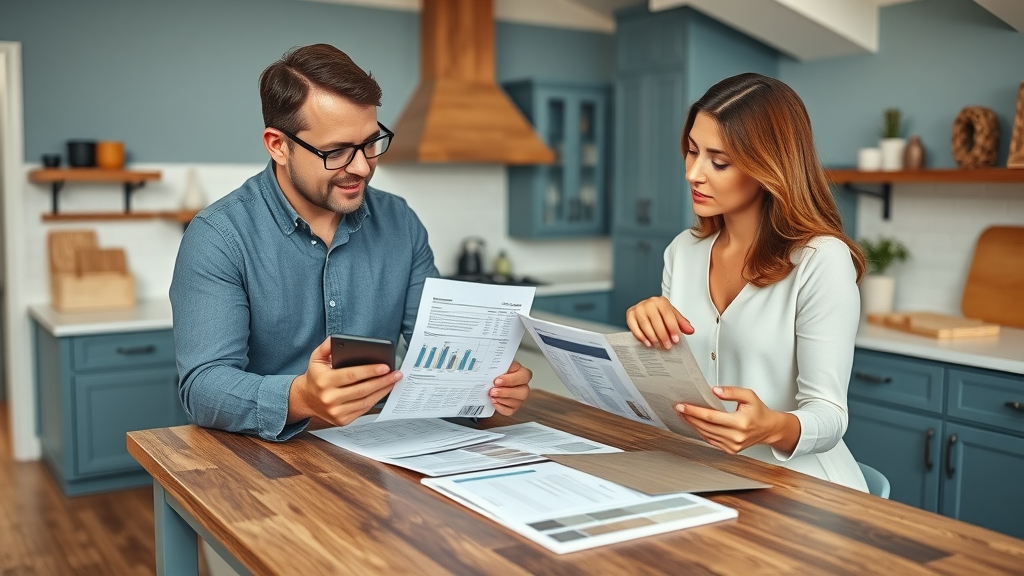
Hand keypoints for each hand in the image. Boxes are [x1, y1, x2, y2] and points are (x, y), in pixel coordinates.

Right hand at [287, 337, 400, 425]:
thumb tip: (338, 339)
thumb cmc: (315, 376)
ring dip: (382, 391)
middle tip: (396, 374)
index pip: (351, 375)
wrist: (305, 399)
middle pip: (362, 389)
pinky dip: (375, 400)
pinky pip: (363, 410)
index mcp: (324, 381)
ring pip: (365, 401)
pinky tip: (383, 391)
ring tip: (393, 381)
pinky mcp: (342, 420)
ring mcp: (336, 412)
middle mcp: (329, 398)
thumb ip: (327, 346)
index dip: (370, 371)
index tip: (385, 367)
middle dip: (382, 381)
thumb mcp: (316, 358)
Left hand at [489, 361, 531, 415]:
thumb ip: (496, 367)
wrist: (487, 381)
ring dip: (502, 400)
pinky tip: (494, 402)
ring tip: (492, 396)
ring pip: (518, 402)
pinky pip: (510, 411)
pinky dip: (501, 407)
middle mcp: (522, 385)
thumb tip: (489, 368)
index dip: (511, 379)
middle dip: (507, 392)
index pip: (524, 375)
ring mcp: (519, 397)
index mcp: (520, 372)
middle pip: (524, 391)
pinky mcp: (513, 406)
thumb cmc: (494, 372)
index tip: (497, 381)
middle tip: (493, 391)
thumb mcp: (495, 366)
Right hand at [626, 296, 693, 348]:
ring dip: (652, 337)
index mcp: (661, 301)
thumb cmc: (659, 312)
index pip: (668, 315)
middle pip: (656, 320)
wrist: (646, 308)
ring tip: (658, 345)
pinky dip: (641, 336)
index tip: (676, 339)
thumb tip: (690, 330)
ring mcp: (638, 308)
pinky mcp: (630, 314)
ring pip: (645, 324)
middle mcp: (649, 303)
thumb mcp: (672, 315)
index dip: (672, 328)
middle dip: (663, 335)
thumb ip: (681, 323)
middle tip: (667, 345)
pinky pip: (634, 327)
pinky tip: (648, 343)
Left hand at [675, 387, 799, 454]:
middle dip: (690, 417)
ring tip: (684, 415)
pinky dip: (701, 432)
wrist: (769, 429)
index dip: (695, 411)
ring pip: (706, 435)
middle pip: (706, 426)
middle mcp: (736, 437)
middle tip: (679, 408)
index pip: (711, 417)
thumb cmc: (759, 412)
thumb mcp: (748, 396)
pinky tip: (695, 424)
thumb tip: (714, 390)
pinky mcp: (730, 450)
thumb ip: (731, 392)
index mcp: (740, 423)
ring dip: (693, 424)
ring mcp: (732, 446)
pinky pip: (711, 441)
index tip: (683, 406)